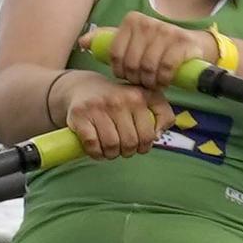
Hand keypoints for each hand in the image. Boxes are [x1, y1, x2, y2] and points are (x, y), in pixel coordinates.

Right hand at [56, 72, 175, 160]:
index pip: (148, 135)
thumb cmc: (119, 98)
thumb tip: (158, 135)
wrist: (84, 87)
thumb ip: (163, 113)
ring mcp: (98, 107)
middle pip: (130, 143)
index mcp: (137, 97)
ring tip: (110, 149)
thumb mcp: (145, 98)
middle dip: (127, 152)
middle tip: (122, 148)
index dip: (144, 147)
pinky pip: (92, 144)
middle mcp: (118, 100)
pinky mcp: (80, 116)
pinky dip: (96, 153)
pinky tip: (97, 149)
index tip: (138, 145)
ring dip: (111, 154)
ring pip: (111, 145)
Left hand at [82, 12, 217, 90]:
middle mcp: (147, 22)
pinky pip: (165, 68)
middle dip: (135, 78)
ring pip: (148, 67)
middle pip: (131, 62)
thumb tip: (82, 42)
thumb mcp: (131, 40)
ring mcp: (166, 31)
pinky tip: (164, 81)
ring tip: (152, 83)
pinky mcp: (182, 42)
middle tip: (141, 82)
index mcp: (132, 20)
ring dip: (149, 81)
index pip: (115, 53)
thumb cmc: (155, 46)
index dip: (119, 71)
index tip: (127, 76)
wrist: (191, 45)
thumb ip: (107, 40)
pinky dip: (163, 79)